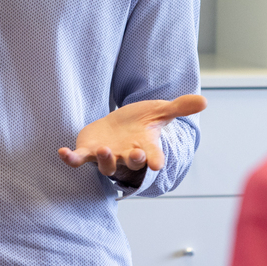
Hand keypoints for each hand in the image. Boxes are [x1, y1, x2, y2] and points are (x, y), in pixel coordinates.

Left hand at [58, 94, 206, 183]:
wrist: (117, 128)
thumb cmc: (140, 122)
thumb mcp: (160, 111)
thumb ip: (180, 107)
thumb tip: (204, 101)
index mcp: (145, 147)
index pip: (153, 156)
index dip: (154, 160)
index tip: (157, 164)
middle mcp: (126, 155)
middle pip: (131, 162)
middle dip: (133, 160)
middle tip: (136, 154)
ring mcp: (106, 155)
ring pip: (105, 164)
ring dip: (105, 159)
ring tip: (104, 149)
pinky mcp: (87, 152)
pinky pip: (78, 160)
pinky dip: (70, 159)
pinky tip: (62, 153)